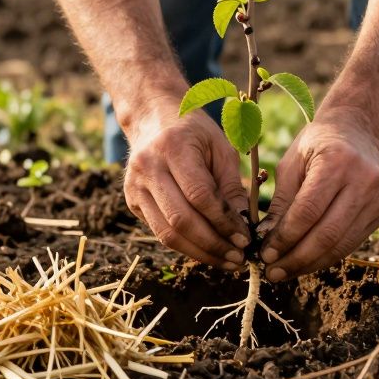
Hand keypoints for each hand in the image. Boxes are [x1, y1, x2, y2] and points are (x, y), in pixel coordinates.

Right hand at [123, 100, 251, 269]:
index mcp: (172, 147)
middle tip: (238, 258)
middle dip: (213, 244)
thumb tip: (244, 226)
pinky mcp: (132, 201)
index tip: (245, 239)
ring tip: (226, 260)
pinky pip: (159, 232)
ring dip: (200, 253)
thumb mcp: (221, 148)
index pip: (199, 195)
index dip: (224, 222)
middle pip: (181, 220)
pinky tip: (207, 250)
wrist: (153, 118)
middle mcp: (148, 167)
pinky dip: (186, 245)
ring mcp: (135, 186)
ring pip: (167, 233)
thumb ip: (231, 186)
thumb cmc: (195, 132)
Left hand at [259, 110, 378, 280]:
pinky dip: (326, 256)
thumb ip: (281, 200)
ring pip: (341, 245)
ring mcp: (377, 198)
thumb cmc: (318, 143)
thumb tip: (266, 239)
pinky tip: (306, 262)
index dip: (285, 238)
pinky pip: (351, 243)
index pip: (308, 211)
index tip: (265, 254)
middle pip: (327, 234)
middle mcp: (363, 181)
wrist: (358, 129)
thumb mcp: (292, 162)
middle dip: (296, 259)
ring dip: (310, 264)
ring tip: (285, 272)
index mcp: (337, 162)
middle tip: (272, 272)